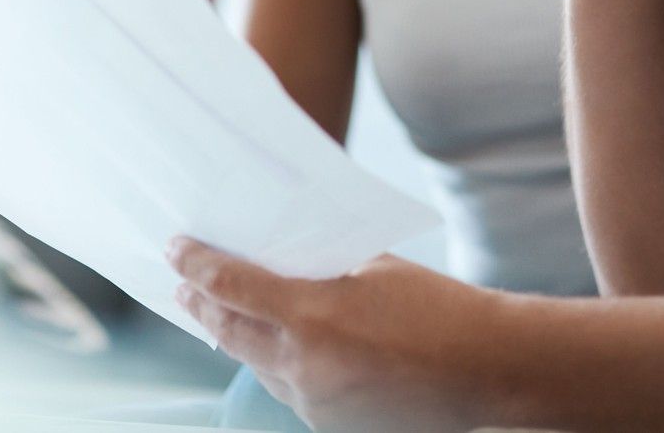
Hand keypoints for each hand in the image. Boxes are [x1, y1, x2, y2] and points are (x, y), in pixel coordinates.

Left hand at [169, 240, 501, 432]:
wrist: (488, 369)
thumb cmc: (439, 308)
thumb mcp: (374, 269)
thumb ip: (324, 267)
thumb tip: (285, 260)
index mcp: (313, 314)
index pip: (231, 286)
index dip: (196, 265)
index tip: (175, 249)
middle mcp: (304, 364)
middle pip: (228, 332)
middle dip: (200, 306)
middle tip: (182, 287)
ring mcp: (315, 402)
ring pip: (258, 365)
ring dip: (239, 338)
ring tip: (225, 316)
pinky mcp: (330, 425)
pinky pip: (291, 391)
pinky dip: (281, 367)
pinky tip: (287, 351)